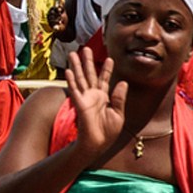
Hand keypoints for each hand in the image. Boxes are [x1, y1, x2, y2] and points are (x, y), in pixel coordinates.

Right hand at [65, 44, 129, 163]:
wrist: (98, 143)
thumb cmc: (108, 132)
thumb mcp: (118, 114)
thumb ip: (119, 98)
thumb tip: (123, 82)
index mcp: (103, 97)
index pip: (104, 79)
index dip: (106, 69)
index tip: (109, 58)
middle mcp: (93, 96)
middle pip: (89, 74)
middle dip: (87, 61)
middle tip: (85, 48)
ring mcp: (85, 99)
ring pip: (80, 78)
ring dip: (76, 66)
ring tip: (73, 53)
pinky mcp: (79, 104)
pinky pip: (75, 90)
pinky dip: (71, 80)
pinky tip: (68, 71)